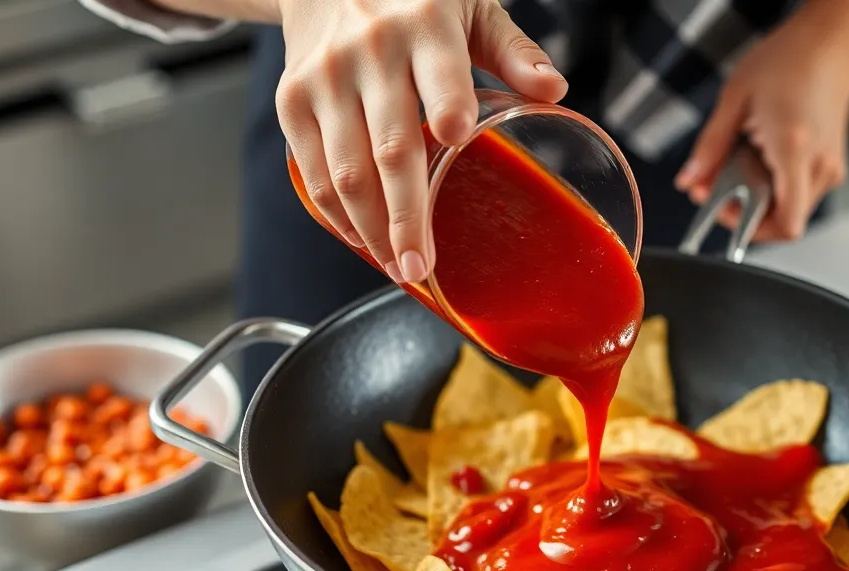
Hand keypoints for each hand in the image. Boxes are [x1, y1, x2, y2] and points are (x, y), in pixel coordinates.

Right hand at [276, 0, 566, 282]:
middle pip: (391, 149)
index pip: (439, 77)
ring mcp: (325, 79)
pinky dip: (338, 217)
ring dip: (372, 231)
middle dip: (407, 217)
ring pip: (346, 173)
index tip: (458, 141)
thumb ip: (514, 51)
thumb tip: (555, 90)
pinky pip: (313, 173)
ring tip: (398, 266)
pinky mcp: (293, 100)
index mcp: (425, 26)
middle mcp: (370, 51)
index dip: (448, 110)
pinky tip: (364, 241)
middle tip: (422, 266)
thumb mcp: (472, 8)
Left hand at [674, 13, 848, 241]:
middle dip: (745, 210)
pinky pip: (798, 194)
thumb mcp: (736, 99)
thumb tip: (689, 180)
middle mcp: (819, 166)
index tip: (723, 208)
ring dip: (760, 197)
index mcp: (794, 149)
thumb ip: (710, 147)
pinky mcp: (831, 166)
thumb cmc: (790, 61)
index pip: (785, 224)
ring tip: (744, 162)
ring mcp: (830, 169)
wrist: (830, 45)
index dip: (748, 229)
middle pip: (782, 221)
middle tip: (720, 184)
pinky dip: (775, 185)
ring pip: (790, 210)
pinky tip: (762, 156)